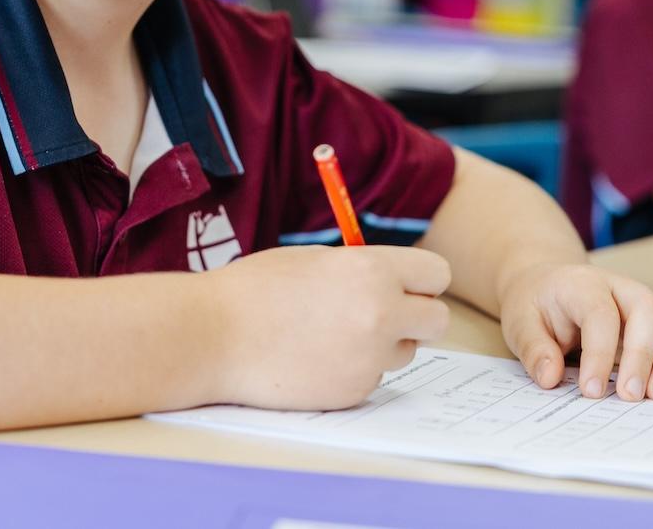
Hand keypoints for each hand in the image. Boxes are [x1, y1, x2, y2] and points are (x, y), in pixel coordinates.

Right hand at [208, 245, 450, 409]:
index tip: (405, 285)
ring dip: (382, 345)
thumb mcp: (316, 261)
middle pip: (438, 320)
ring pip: (404, 352)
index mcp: (373, 271)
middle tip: (385, 315)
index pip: (437, 274)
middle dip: (417, 317)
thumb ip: (363, 270)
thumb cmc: (256, 289)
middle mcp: (381, 315)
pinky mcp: (353, 393)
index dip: (421, 281)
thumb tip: (396, 282)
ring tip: (330, 335)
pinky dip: (351, 371)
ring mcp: (369, 359)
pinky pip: (371, 379)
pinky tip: (312, 359)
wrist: (214, 337)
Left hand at [498, 262, 652, 401]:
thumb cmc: (537, 306)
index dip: (599, 355)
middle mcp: (620, 286)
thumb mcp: (520, 322)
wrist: (550, 286)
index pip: (600, 314)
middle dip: (644, 355)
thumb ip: (533, 348)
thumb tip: (550, 378)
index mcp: (582, 284)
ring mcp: (644, 299)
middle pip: (648, 309)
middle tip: (630, 396)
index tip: (591, 391)